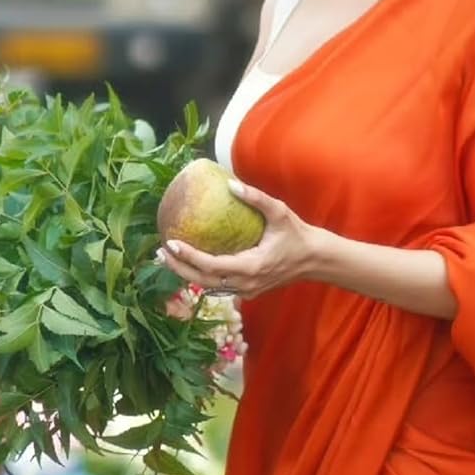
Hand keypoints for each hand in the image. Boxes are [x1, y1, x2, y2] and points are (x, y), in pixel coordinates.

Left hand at [158, 180, 317, 297]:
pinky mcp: (248, 291)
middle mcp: (246, 284)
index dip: (189, 257)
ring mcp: (246, 291)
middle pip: (203, 281)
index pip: (212, 266)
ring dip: (186, 274)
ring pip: (209, 287)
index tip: (171, 243)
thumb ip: (255, 198)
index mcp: (251, 267)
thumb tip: (230, 183)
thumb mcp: (279, 212)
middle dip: (179, 268)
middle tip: (160, 252)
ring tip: (167, 258)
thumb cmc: (298, 235)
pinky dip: (201, 276)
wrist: (315, 260)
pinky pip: (218, 286)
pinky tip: (189, 263)